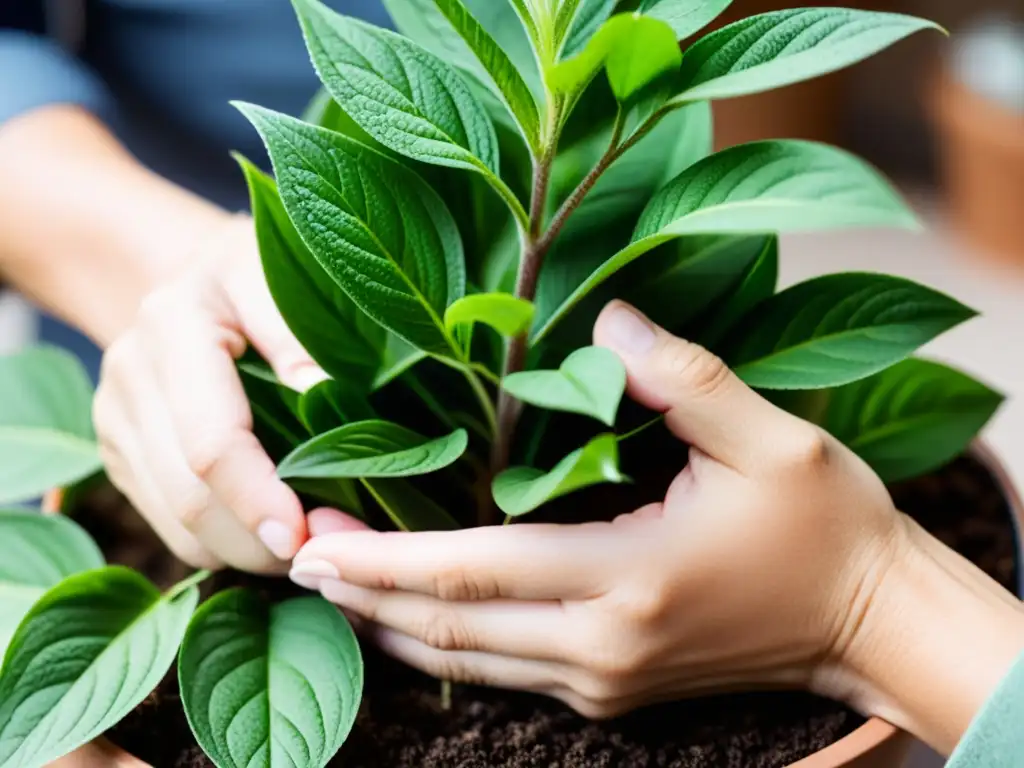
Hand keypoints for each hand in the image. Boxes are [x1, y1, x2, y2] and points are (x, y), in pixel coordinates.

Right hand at [94, 213, 327, 571]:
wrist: (188, 274)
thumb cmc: (252, 272)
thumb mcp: (279, 275)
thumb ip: (296, 333)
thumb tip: (324, 393)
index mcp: (175, 327)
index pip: (211, 442)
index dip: (259, 498)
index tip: (305, 535)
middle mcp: (132, 377)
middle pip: (189, 496)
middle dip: (260, 542)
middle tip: (328, 552)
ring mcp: (118, 421)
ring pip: (177, 525)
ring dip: (245, 553)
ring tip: (310, 548)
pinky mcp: (121, 453)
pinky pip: (171, 526)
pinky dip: (224, 545)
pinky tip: (270, 534)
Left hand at [289, 300, 903, 713]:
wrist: (871, 623)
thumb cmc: (826, 526)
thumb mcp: (770, 436)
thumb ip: (682, 374)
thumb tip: (606, 320)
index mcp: (629, 578)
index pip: (471, 570)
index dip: (382, 557)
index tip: (310, 537)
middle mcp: (601, 646)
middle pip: (447, 629)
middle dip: (362, 594)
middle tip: (293, 553)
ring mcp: (603, 680)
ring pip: (465, 663)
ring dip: (391, 626)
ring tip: (330, 585)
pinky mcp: (611, 691)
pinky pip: (501, 671)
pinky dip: (444, 644)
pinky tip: (410, 616)